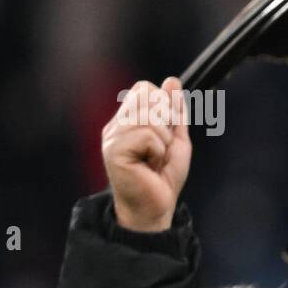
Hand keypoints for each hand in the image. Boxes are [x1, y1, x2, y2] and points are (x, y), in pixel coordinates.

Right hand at [102, 77, 191, 231]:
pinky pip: (148, 136)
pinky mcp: (114, 150)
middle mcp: (116, 125)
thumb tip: (172, 81)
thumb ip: (174, 111)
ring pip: (149, 116)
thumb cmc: (163, 177)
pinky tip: (149, 166)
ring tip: (154, 159)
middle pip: (146, 95)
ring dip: (163, 140)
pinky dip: (158, 151)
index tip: (165, 133)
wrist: (157, 206)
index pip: (145, 88)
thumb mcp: (175, 139)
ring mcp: (112, 137)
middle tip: (160, 148)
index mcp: (127, 120)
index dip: (164, 105)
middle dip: (165, 121)